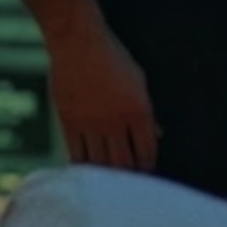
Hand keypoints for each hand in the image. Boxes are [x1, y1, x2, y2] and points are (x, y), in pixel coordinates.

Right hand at [47, 29, 159, 170]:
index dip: (148, 167)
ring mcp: (91, 124)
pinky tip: (88, 174)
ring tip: (110, 184)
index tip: (146, 174)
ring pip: (101, 164)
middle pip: (125, 164)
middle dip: (130, 178)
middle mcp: (115, 121)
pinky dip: (83, 169)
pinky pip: (77, 156)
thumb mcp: (139, 80)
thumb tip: (158, 136)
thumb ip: (148, 111)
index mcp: (138, 110)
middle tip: (130, 185)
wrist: (77, 41)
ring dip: (107, 178)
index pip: (147, 151)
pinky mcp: (68, 123)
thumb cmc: (112, 58)